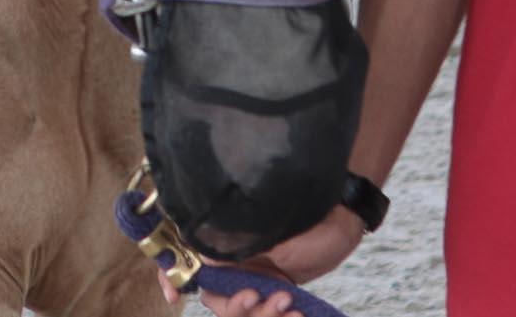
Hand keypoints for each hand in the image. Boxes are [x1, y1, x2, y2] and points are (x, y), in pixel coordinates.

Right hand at [157, 207, 365, 313]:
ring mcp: (258, 278)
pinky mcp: (279, 291)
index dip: (172, 277)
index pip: (186, 260)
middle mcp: (236, 261)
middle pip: (216, 300)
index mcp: (224, 240)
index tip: (175, 297)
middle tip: (256, 297)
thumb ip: (231, 240)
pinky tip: (298, 316)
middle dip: (236, 309)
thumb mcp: (264, 224)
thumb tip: (199, 256)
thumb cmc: (305, 209)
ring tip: (288, 304)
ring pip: (245, 313)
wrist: (344, 215)